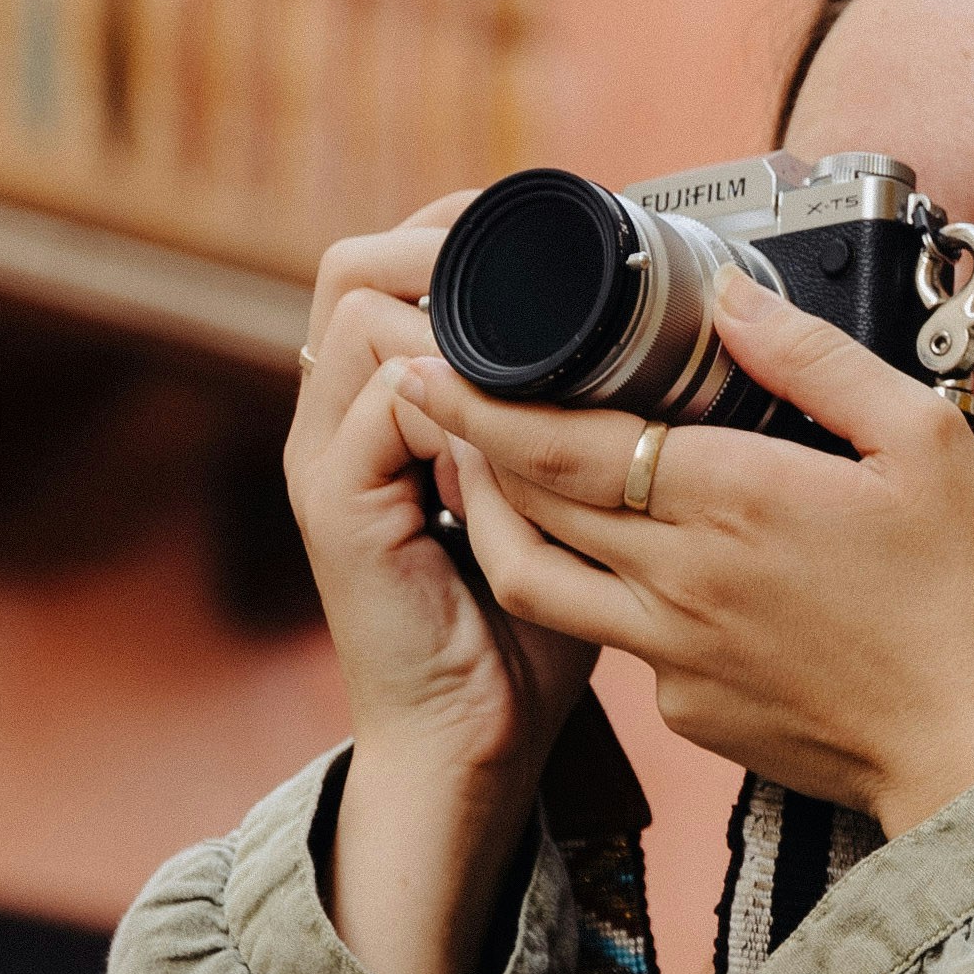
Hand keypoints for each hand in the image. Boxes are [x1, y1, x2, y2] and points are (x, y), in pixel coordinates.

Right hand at [289, 202, 598, 973]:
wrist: (471, 744)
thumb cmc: (524, 632)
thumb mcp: (555, 500)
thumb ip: (570, 425)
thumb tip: (648, 347)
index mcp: (381, 406)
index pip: (386, 262)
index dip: (457, 229)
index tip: (552, 232)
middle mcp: (337, 417)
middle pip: (350, 263)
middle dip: (441, 241)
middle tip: (537, 259)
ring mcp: (325, 457)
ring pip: (358, 311)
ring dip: (450, 307)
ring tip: (535, 333)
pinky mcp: (336, 505)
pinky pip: (385, 400)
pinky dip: (457, 389)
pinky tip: (518, 411)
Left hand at [414, 273, 973, 834]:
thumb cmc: (969, 604)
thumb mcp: (923, 446)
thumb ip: (816, 362)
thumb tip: (734, 298)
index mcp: (732, 501)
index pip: (561, 444)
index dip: (479, 401)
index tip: (427, 358)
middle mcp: (679, 580)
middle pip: (530, 503)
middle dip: (467, 440)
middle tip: (432, 388)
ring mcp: (673, 654)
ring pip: (541, 577)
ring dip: (500, 517)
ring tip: (484, 467)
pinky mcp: (686, 708)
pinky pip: (612, 635)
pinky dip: (591, 583)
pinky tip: (619, 553)